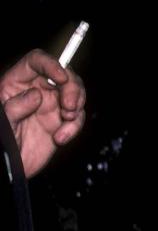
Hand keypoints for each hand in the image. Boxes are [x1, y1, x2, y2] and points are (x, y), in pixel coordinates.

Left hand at [0, 49, 84, 175]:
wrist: (10, 168)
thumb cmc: (1, 143)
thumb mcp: (3, 123)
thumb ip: (14, 107)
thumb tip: (35, 94)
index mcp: (16, 83)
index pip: (36, 61)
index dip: (50, 64)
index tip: (61, 77)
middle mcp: (36, 90)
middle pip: (63, 75)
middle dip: (72, 88)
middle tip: (70, 105)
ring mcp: (51, 106)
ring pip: (75, 94)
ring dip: (77, 105)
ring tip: (67, 120)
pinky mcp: (62, 122)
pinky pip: (77, 118)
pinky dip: (74, 128)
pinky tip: (61, 138)